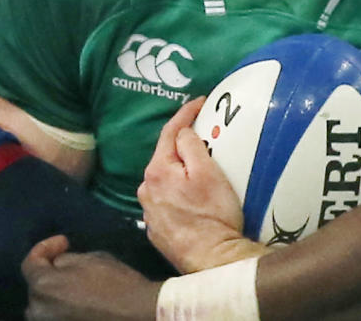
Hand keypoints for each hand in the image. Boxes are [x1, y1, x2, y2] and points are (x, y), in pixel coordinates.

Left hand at [22, 236, 159, 320]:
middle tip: (67, 262)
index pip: (30, 263)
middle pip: (36, 287)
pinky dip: (62, 309)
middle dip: (49, 273)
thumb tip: (59, 263)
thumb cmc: (115, 283)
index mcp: (43, 286)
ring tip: (72, 284)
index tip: (64, 241)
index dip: (45, 247)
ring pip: (44, 307)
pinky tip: (78, 300)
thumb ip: (67, 260)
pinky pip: (56, 317)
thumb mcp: (91, 258)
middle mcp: (39, 310)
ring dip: (54, 294)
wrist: (135, 313)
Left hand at [137, 97, 266, 272]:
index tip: (200, 101)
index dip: (185, 113)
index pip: (169, 132)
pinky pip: (166, 201)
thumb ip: (191, 145)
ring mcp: (149, 213)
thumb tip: (183, 132)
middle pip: (165, 157)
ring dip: (178, 171)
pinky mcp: (157, 230)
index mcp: (156, 171)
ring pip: (164, 180)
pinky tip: (192, 198)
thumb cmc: (214, 214)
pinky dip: (177, 193)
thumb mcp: (208, 172)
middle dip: (181, 145)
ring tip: (199, 169)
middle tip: (204, 135)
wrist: (213, 260)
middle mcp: (146, 190)